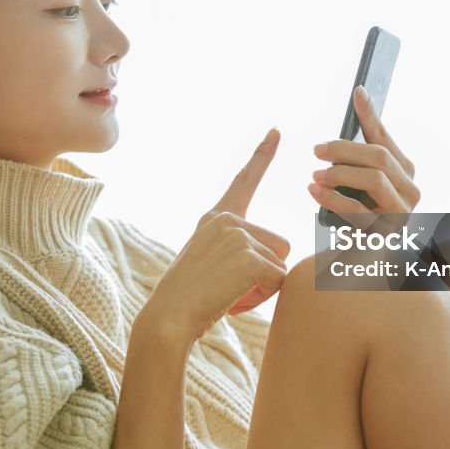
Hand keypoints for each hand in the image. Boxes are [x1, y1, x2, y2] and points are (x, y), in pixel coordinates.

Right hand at [144, 128, 290, 342]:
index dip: (263, 155)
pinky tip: (233, 299)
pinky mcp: (248, 255)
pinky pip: (278, 279)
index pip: (244, 180)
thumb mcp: (211, 263)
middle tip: (232, 289)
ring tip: (229, 294)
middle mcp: (226, 219)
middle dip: (266, 272)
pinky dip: (262, 296)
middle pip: (280, 243)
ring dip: (264, 286)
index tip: (276, 131)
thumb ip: (237, 251)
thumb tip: (274, 262)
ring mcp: (237, 234)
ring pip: (281, 262)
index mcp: (215, 218)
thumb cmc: (190, 300)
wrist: (168, 317)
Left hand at [308, 86, 420, 226]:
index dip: (370, 115)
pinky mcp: (386, 234)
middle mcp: (410, 190)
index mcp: (404, 171)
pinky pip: (361, 211)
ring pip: (375, 179)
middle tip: (316, 150)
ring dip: (340, 173)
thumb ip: (358, 147)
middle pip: (380, 157)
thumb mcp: (355, 178)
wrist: (356, 256)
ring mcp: (402, 213)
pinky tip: (314, 192)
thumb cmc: (355, 212)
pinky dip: (333, 198)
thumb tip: (360, 95)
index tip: (357, 92)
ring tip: (314, 175)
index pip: (384, 138)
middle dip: (345, 149)